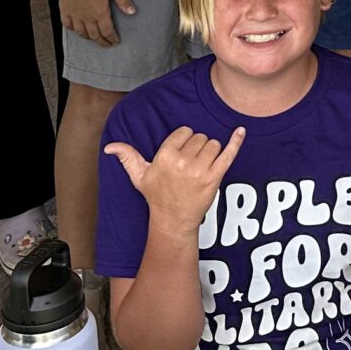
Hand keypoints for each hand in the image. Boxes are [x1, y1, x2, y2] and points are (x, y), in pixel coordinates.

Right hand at [60, 0, 136, 46]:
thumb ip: (123, 0)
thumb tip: (133, 12)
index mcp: (100, 12)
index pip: (107, 31)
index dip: (112, 38)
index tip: (116, 41)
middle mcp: (86, 17)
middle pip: (95, 35)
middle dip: (102, 42)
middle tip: (107, 44)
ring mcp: (74, 14)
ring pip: (81, 32)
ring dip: (89, 38)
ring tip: (94, 39)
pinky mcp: (64, 9)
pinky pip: (68, 25)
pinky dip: (73, 30)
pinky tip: (76, 30)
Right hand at [104, 124, 244, 232]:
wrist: (173, 220)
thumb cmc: (157, 196)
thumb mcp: (139, 176)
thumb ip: (127, 157)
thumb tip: (109, 146)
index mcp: (165, 156)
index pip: (184, 132)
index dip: (183, 142)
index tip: (179, 155)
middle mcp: (183, 161)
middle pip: (200, 137)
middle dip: (196, 148)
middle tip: (189, 165)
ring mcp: (201, 170)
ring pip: (213, 144)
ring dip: (209, 152)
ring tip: (199, 168)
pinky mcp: (215, 177)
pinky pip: (229, 153)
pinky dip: (236, 141)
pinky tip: (241, 130)